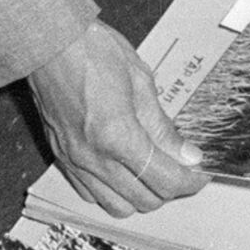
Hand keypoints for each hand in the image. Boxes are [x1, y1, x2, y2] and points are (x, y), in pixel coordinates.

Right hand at [28, 21, 208, 217]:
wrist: (50, 42)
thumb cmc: (93, 50)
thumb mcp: (140, 80)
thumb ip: (162, 125)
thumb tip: (186, 153)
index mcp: (117, 135)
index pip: (164, 179)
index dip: (190, 180)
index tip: (200, 173)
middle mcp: (93, 157)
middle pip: (144, 200)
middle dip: (170, 188)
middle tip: (182, 168)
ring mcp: (74, 162)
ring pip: (117, 207)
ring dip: (142, 196)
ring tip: (154, 171)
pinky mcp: (61, 159)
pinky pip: (91, 195)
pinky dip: (113, 192)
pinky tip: (123, 171)